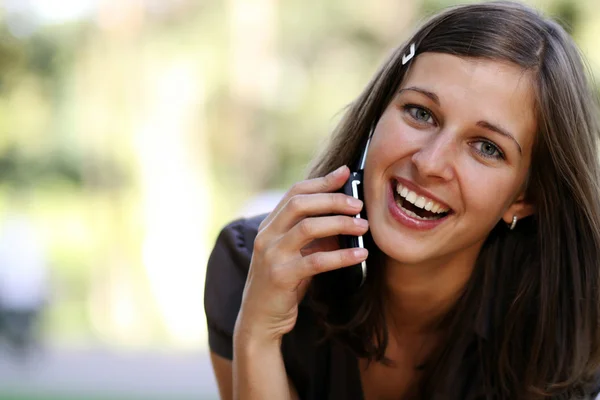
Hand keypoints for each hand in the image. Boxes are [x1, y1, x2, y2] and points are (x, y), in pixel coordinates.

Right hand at [234, 166, 368, 344]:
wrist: (258, 320)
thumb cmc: (282, 285)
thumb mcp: (295, 254)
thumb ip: (313, 236)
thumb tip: (347, 217)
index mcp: (269, 226)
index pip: (295, 193)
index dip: (321, 181)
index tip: (346, 173)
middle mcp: (266, 236)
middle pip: (300, 204)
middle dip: (333, 200)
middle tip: (359, 204)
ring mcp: (271, 256)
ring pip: (308, 227)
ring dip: (340, 223)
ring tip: (364, 226)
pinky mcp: (280, 277)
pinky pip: (316, 260)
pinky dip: (342, 255)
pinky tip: (360, 254)